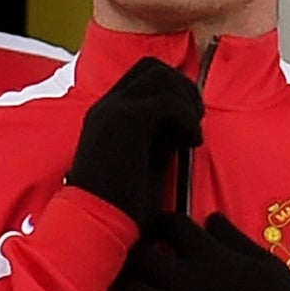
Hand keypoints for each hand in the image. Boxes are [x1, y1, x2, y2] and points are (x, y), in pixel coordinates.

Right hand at [66, 57, 204, 228]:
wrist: (95, 222)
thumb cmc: (118, 204)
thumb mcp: (142, 160)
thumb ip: (156, 136)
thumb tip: (182, 123)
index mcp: (107, 114)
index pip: (144, 77)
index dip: (173, 92)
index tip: (186, 123)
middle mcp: (107, 105)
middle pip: (153, 68)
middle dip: (183, 89)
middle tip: (194, 122)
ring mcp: (114, 109)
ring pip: (162, 76)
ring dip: (186, 100)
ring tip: (191, 133)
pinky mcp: (126, 120)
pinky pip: (169, 102)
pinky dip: (188, 120)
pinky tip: (191, 144)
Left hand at [120, 211, 289, 290]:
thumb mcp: (267, 266)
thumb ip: (234, 240)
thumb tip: (210, 218)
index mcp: (210, 256)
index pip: (171, 224)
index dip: (163, 225)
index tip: (163, 232)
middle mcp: (185, 280)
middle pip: (140, 257)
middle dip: (142, 259)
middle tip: (150, 268)